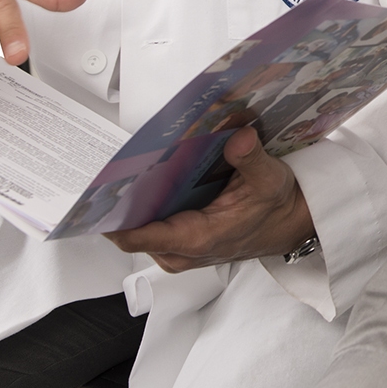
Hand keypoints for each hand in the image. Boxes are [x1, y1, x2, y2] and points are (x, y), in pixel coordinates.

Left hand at [106, 128, 314, 270]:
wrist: (290, 223)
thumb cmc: (277, 207)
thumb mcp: (270, 179)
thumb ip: (252, 159)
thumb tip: (239, 136)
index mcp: (197, 239)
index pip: (137, 237)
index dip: (110, 218)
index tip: (96, 194)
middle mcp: (182, 250)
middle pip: (130, 232)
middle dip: (118, 203)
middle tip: (108, 168)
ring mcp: (179, 249)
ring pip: (138, 230)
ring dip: (130, 203)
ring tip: (121, 168)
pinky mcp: (181, 242)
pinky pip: (149, 227)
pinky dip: (144, 206)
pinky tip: (144, 179)